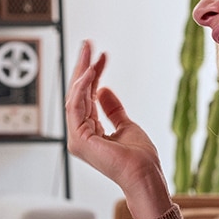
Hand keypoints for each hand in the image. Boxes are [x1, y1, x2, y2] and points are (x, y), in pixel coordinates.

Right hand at [65, 40, 171, 218]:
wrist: (144, 174)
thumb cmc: (139, 158)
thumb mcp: (127, 124)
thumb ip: (113, 109)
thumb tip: (104, 90)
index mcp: (90, 132)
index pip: (87, 97)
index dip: (93, 75)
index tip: (100, 57)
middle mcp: (80, 134)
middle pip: (77, 94)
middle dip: (82, 67)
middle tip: (88, 45)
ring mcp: (77, 138)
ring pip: (74, 97)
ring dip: (82, 72)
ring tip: (89, 53)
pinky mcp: (79, 139)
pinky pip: (76, 106)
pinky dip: (82, 87)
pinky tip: (90, 72)